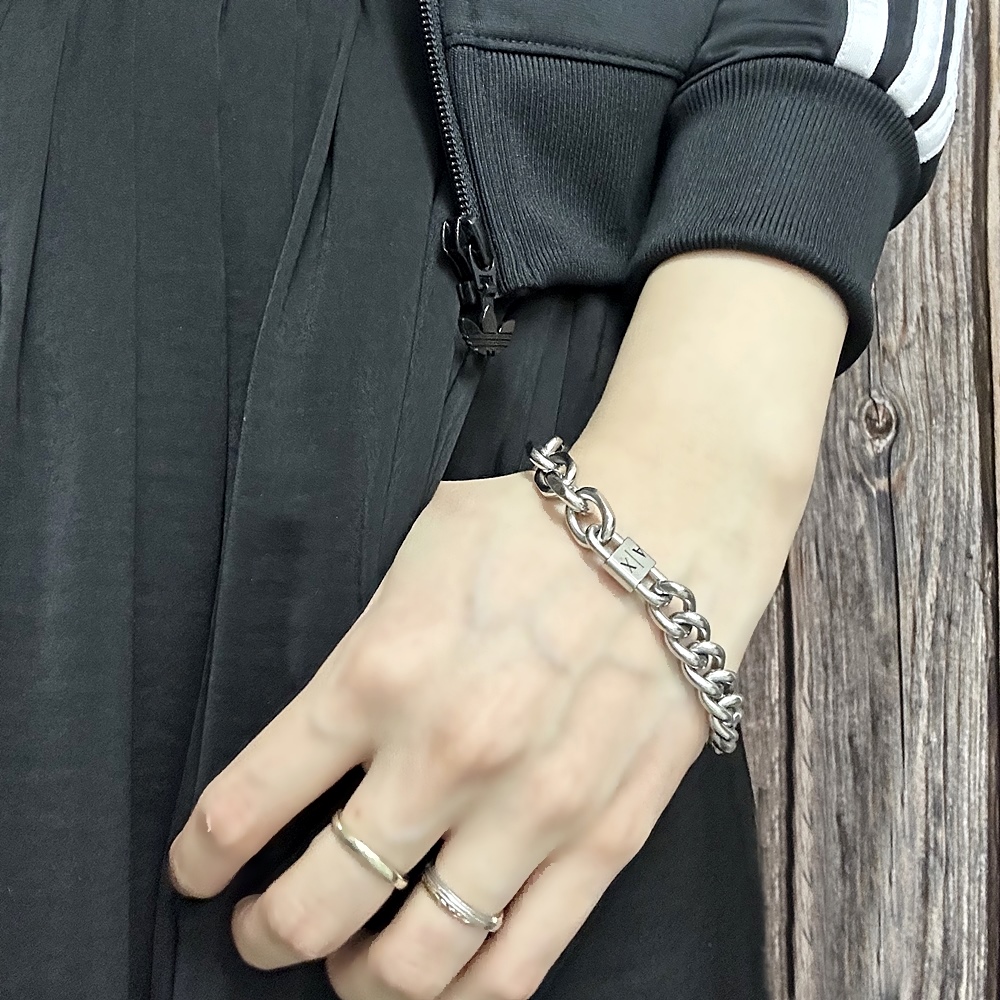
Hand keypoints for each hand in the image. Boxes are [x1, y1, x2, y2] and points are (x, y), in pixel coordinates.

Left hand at [168, 459, 756, 999]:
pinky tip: (438, 967)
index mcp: (378, 673)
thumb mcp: (412, 560)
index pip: (243, 808)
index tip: (199, 869)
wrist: (669, 521)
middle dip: (267, 935)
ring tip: (351, 958)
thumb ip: (354, 656)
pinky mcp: (605, 836)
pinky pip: (517, 966)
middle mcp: (445, 754)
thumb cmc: (536, 528)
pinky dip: (458, 993)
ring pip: (413, 966)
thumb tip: (309, 736)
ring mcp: (530, 808)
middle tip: (264, 927)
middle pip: (313, 908)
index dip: (201, 859)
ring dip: (359, 979)